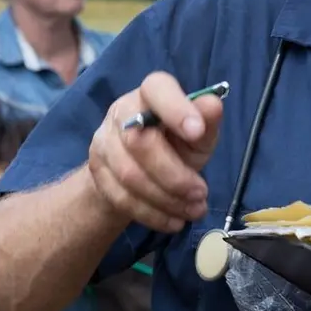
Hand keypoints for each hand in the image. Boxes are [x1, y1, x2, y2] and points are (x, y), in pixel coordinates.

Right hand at [87, 71, 223, 232]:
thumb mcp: (198, 135)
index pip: (156, 89)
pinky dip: (153, 215)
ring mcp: (104, 142)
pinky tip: (174, 221)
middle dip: (174, 175)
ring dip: (166, 199)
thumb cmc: (175, 145)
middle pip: (140, 142)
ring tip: (194, 210)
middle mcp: (121, 112)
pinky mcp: (96, 171)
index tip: (196, 133)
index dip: (175, 109)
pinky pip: (121, 198)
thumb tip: (213, 105)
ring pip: (129, 176)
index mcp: (150, 94)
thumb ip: (206, 122)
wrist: (139, 172)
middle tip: (201, 193)